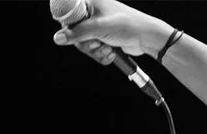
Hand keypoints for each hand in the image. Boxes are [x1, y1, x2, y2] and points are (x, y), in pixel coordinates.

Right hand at [52, 0, 169, 64]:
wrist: (147, 38)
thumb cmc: (128, 25)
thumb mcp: (100, 28)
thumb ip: (78, 33)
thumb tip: (58, 38)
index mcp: (89, 2)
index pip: (66, 14)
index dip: (69, 27)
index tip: (77, 34)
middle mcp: (91, 13)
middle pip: (73, 33)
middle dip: (86, 43)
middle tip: (97, 43)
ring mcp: (97, 27)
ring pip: (83, 44)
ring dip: (95, 51)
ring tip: (107, 48)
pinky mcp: (102, 39)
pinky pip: (93, 51)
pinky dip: (101, 55)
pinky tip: (111, 52)